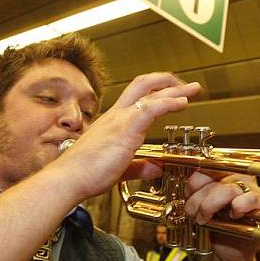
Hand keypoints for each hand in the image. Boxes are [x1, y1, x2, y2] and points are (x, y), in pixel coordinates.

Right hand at [56, 73, 200, 198]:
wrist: (67, 179)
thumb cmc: (84, 175)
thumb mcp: (119, 169)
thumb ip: (139, 167)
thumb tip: (154, 169)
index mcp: (113, 123)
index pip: (136, 98)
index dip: (156, 92)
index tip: (172, 94)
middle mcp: (116, 116)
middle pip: (143, 85)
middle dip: (167, 81)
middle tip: (186, 84)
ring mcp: (119, 120)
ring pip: (150, 93)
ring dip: (175, 89)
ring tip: (192, 89)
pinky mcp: (124, 129)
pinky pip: (150, 108)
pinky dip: (169, 102)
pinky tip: (182, 102)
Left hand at [184, 172, 259, 260]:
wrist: (230, 250)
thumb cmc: (217, 226)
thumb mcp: (201, 205)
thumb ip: (197, 192)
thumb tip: (187, 188)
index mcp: (224, 173)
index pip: (209, 165)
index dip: (194, 181)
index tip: (188, 196)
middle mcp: (239, 177)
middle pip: (215, 178)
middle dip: (197, 199)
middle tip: (192, 213)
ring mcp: (252, 189)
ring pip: (228, 190)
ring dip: (209, 206)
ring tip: (204, 219)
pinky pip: (249, 199)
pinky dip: (237, 207)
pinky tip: (231, 216)